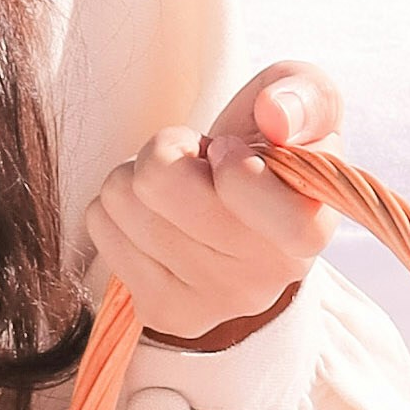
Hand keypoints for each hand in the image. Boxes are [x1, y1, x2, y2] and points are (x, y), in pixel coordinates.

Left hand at [83, 60, 339, 344]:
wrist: (248, 216)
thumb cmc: (274, 148)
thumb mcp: (306, 105)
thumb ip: (305, 97)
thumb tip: (276, 114)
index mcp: (309, 229)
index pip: (241, 185)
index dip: (222, 154)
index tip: (226, 149)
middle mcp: (262, 279)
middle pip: (158, 182)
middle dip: (167, 150)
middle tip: (196, 163)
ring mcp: (210, 303)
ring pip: (121, 200)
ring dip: (139, 178)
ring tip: (178, 191)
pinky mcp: (162, 311)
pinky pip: (101, 225)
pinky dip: (120, 209)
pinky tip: (158, 218)